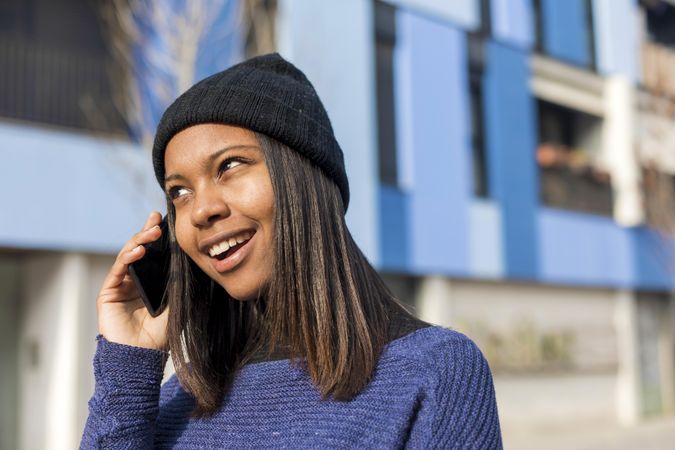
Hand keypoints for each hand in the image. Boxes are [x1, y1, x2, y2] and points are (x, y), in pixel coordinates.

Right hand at [96, 211, 169, 349]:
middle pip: (139, 251)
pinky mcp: (108, 293)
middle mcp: (134, 283)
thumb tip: (186, 260)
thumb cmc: (159, 336)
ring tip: (151, 232)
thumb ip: (177, 284)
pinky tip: (138, 251)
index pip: (154, 256)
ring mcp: (120, 287)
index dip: (157, 238)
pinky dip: (127, 258)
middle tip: (156, 219)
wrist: (141, 358)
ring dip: (138, 242)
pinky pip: (118, 271)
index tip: (166, 221)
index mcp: (150, 284)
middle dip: (147, 233)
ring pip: (127, 257)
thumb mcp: (176, 305)